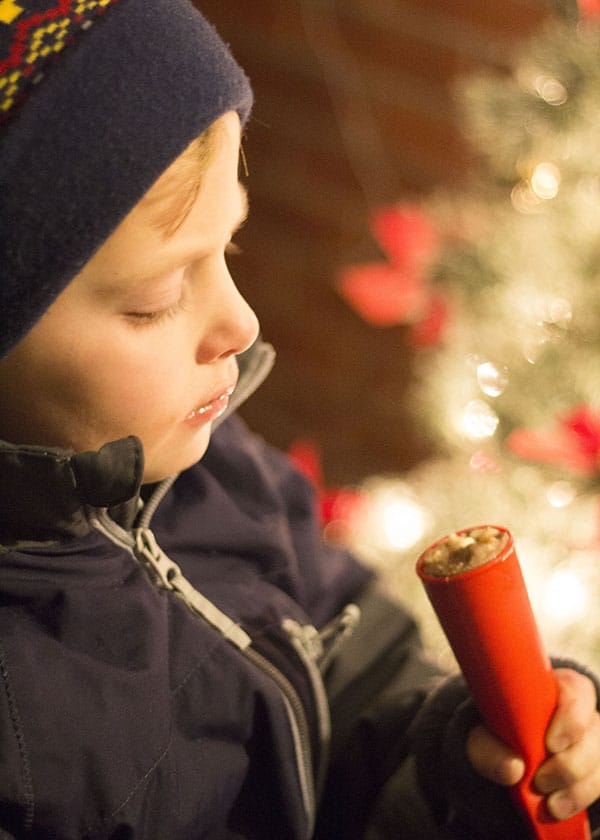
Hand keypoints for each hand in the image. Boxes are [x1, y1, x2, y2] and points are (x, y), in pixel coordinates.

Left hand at [466, 668, 599, 820]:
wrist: (500, 754)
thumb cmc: (494, 733)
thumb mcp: (482, 736)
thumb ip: (489, 748)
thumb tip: (513, 769)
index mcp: (555, 688)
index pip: (577, 692)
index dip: (571, 717)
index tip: (551, 744)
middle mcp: (580, 713)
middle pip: (593, 733)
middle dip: (571, 764)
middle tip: (541, 781)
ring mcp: (590, 742)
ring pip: (599, 762)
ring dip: (578, 788)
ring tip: (551, 804)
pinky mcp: (593, 769)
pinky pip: (598, 784)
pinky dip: (580, 799)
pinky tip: (559, 809)